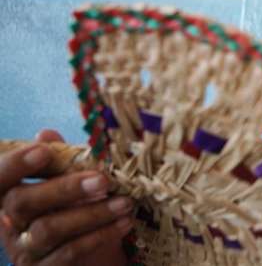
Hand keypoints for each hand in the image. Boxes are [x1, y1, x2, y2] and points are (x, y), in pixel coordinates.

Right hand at [0, 130, 132, 265]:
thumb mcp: (68, 182)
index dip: (14, 164)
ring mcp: (24, 249)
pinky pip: (68, 253)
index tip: (44, 151)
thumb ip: (59, 160)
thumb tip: (46, 133)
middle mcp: (9, 223)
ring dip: (91, 214)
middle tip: (102, 179)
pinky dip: (99, 236)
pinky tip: (123, 223)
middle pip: (22, 203)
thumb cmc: (76, 208)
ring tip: (125, 202)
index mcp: (9, 194)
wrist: (91, 256)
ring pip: (48, 229)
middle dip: (64, 188)